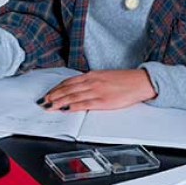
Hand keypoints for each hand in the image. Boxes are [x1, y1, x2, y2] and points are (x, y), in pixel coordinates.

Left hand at [37, 69, 155, 111]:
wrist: (141, 82)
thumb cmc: (126, 80)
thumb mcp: (106, 76)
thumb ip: (93, 80)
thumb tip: (80, 87)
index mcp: (93, 75)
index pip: (69, 81)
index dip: (56, 88)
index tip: (49, 93)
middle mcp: (93, 82)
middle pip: (68, 89)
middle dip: (53, 96)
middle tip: (43, 101)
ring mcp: (97, 91)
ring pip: (73, 96)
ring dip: (59, 102)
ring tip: (50, 106)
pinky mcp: (104, 101)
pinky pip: (85, 104)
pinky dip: (73, 106)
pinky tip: (66, 109)